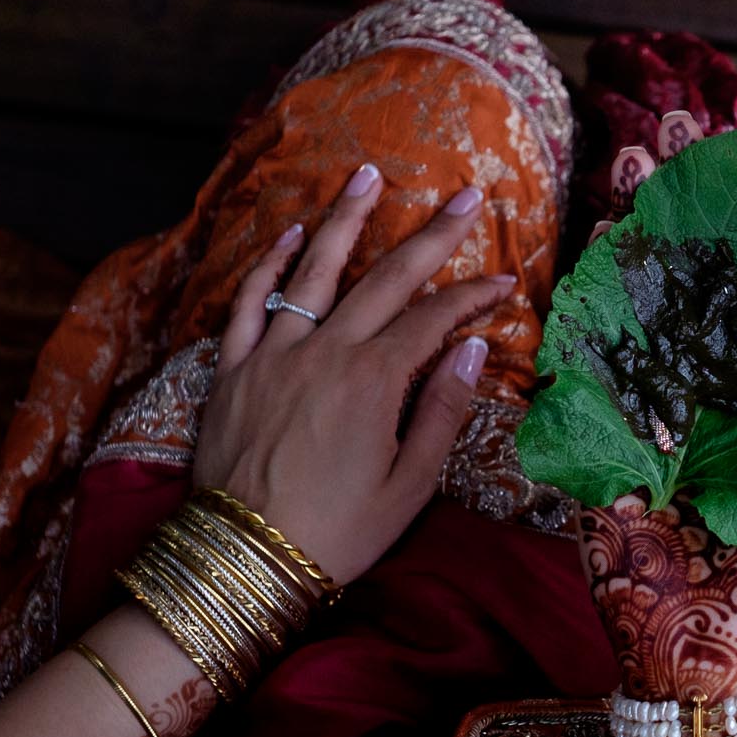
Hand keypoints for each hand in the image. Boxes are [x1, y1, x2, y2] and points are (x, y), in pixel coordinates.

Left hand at [191, 165, 512, 582]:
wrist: (244, 561)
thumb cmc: (339, 532)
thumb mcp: (410, 484)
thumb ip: (443, 409)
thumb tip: (471, 345)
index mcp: (374, 381)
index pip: (434, 319)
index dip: (473, 296)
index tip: (504, 281)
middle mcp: (325, 352)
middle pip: (386, 278)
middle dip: (432, 235)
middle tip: (465, 197)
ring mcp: (273, 354)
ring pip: (314, 270)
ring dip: (346, 219)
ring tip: (369, 175)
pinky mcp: (233, 370)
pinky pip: (250, 303)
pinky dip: (269, 264)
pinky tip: (290, 233)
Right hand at [578, 121, 736, 699]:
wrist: (718, 655)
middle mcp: (705, 392)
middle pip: (693, 285)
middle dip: (688, 214)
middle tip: (687, 138)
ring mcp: (648, 411)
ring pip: (638, 307)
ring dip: (636, 237)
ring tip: (638, 163)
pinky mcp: (597, 439)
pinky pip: (586, 365)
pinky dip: (584, 306)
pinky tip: (592, 248)